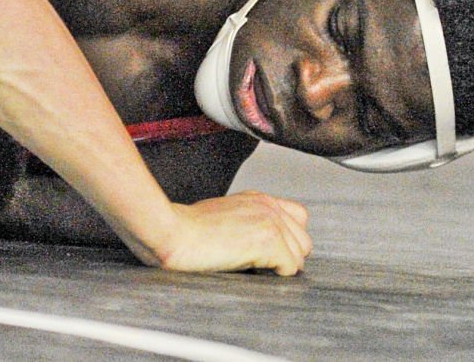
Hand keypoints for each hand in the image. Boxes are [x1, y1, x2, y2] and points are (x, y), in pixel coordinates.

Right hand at [151, 191, 312, 274]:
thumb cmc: (186, 229)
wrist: (170, 231)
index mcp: (258, 199)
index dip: (287, 239)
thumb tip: (262, 247)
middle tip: (255, 262)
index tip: (264, 249)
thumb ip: (249, 222)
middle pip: (304, 241)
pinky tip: (249, 268)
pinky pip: (291, 269)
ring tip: (250, 265)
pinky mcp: (269, 241)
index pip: (299, 218)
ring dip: (280, 266)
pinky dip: (274, 275)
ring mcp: (271, 222)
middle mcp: (269, 206)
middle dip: (286, 256)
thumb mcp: (224, 215)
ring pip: (300, 256)